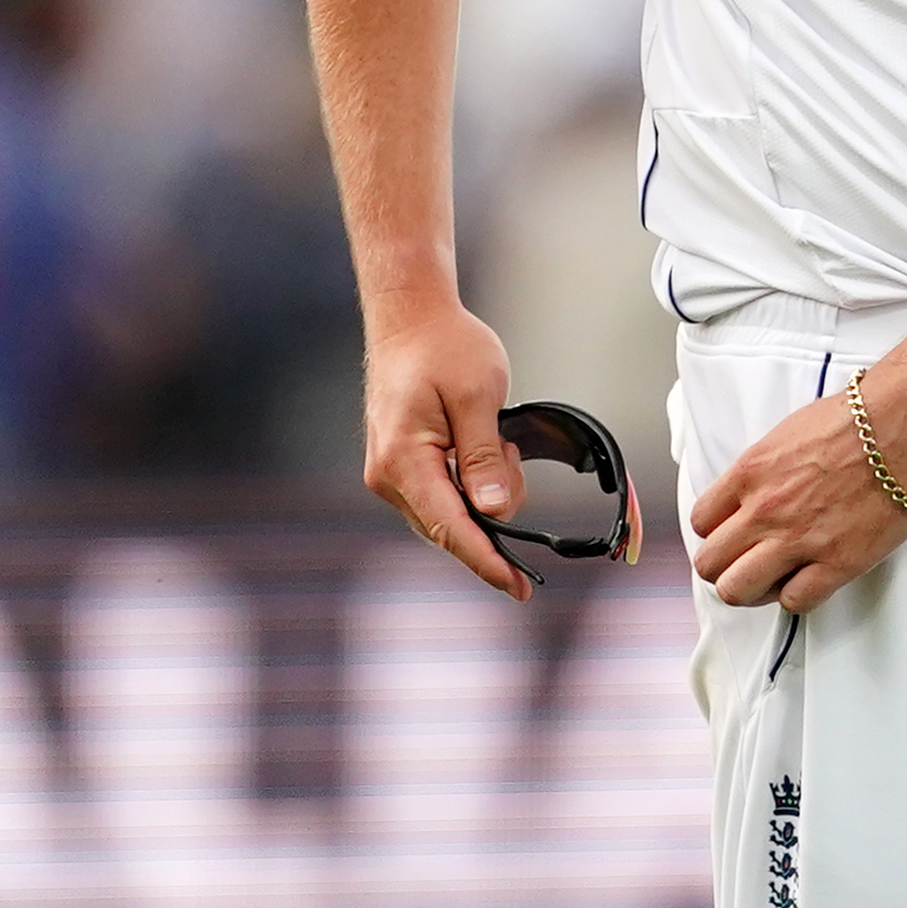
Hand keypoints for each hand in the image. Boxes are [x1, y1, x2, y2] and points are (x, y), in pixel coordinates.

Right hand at [362, 304, 528, 600]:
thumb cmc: (446, 349)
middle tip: (509, 452)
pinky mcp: (401, 468)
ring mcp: (391, 475)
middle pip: (452, 527)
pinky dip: (472, 485)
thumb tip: (493, 512)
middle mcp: (389, 478)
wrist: (411, 320)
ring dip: (484, 493)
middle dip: (494, 510)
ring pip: (451, 514)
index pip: (451, 528)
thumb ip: (484, 457)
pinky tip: (485, 448)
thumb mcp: (478, 397)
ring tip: (496, 440)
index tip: (517, 587)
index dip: (487, 561)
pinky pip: (444, 497)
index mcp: (404, 463)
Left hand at [689, 333, 906, 612]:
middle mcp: (764, 511)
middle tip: (751, 562)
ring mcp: (797, 540)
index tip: (736, 534)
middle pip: (709, 565)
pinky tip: (814, 578)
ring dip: (753, 590)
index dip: (719, 532)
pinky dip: (799, 596)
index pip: (702, 522)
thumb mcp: (791, 431)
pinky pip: (795, 601)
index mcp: (751, 473)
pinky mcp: (835, 564)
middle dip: (726, 567)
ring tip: (777, 578)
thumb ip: (765, 469)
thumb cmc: (861, 418)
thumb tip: (760, 491)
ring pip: (737, 591)